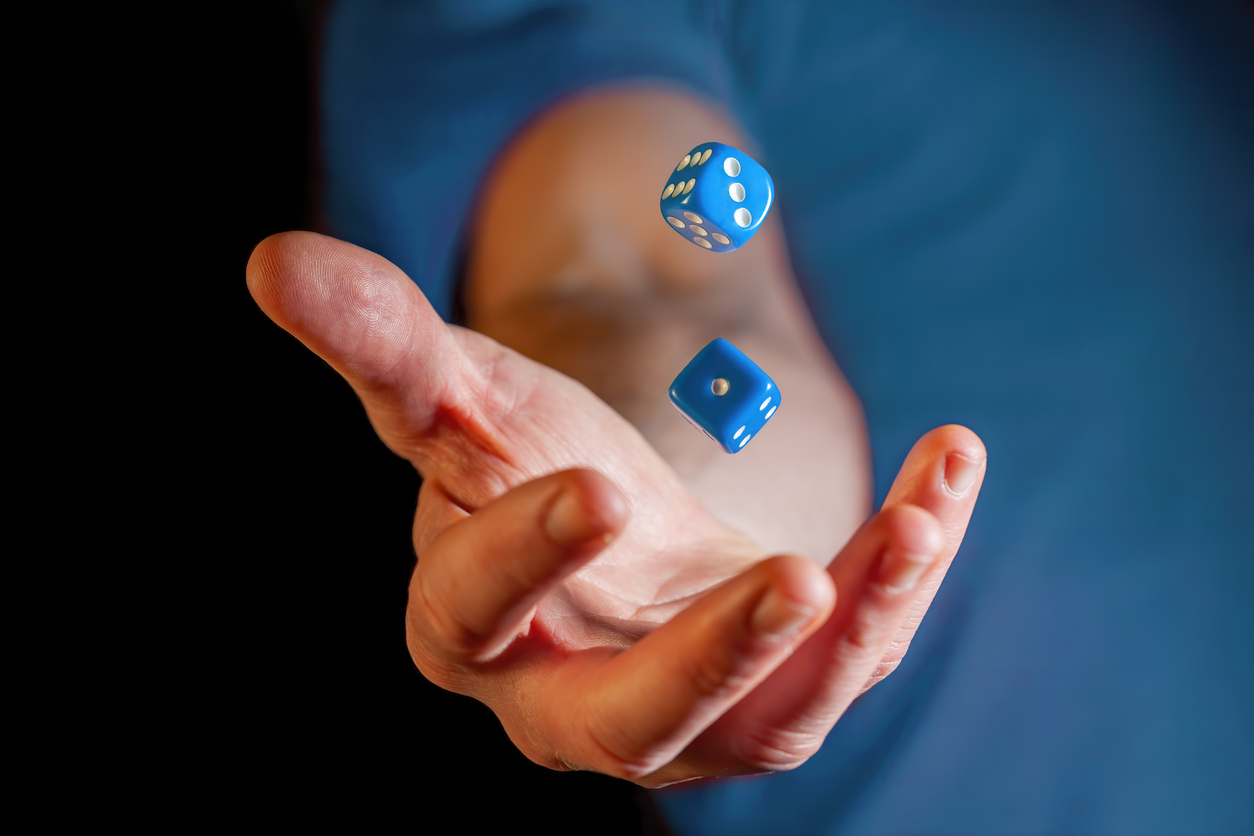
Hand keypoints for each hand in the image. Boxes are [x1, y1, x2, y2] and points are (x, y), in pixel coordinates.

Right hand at [247, 230, 985, 786]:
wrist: (615, 530)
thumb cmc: (522, 463)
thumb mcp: (465, 398)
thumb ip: (382, 343)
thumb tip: (270, 257)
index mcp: (471, 629)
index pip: (472, 615)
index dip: (524, 556)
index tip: (597, 482)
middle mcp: (573, 701)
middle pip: (628, 718)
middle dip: (706, 661)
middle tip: (791, 584)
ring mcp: (691, 717)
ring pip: (766, 718)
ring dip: (849, 629)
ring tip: (914, 526)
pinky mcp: (783, 692)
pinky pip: (855, 653)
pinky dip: (904, 570)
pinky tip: (944, 472)